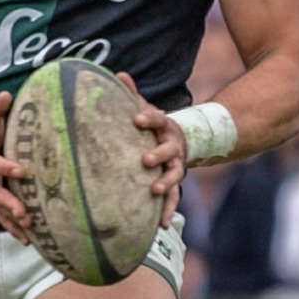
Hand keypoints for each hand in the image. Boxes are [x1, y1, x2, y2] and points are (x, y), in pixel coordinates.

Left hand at [117, 72, 184, 225]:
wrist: (180, 141)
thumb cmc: (152, 126)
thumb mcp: (144, 108)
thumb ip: (132, 95)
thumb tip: (118, 74)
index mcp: (163, 126)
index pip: (157, 118)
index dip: (148, 117)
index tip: (137, 119)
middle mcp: (172, 146)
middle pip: (169, 150)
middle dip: (158, 154)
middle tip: (146, 160)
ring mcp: (175, 166)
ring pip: (174, 176)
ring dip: (166, 184)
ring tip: (154, 191)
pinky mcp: (173, 183)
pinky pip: (172, 199)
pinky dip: (168, 210)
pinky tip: (162, 225)